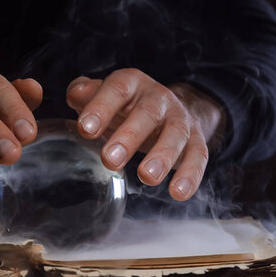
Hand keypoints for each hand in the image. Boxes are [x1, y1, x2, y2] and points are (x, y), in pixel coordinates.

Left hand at [66, 69, 224, 200]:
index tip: (85, 129)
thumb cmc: (123, 106)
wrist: (167, 107)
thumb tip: (76, 95)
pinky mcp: (196, 139)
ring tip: (147, 177)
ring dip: (163, 156)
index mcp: (132, 83)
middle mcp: (158, 97)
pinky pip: (198, 155)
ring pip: (176, 134)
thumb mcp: (103, 96)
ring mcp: (180, 118)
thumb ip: (85, 94)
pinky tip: (178, 193)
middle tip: (110, 159)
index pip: (117, 89)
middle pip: (147, 113)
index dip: (101, 108)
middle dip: (129, 136)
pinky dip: (191, 174)